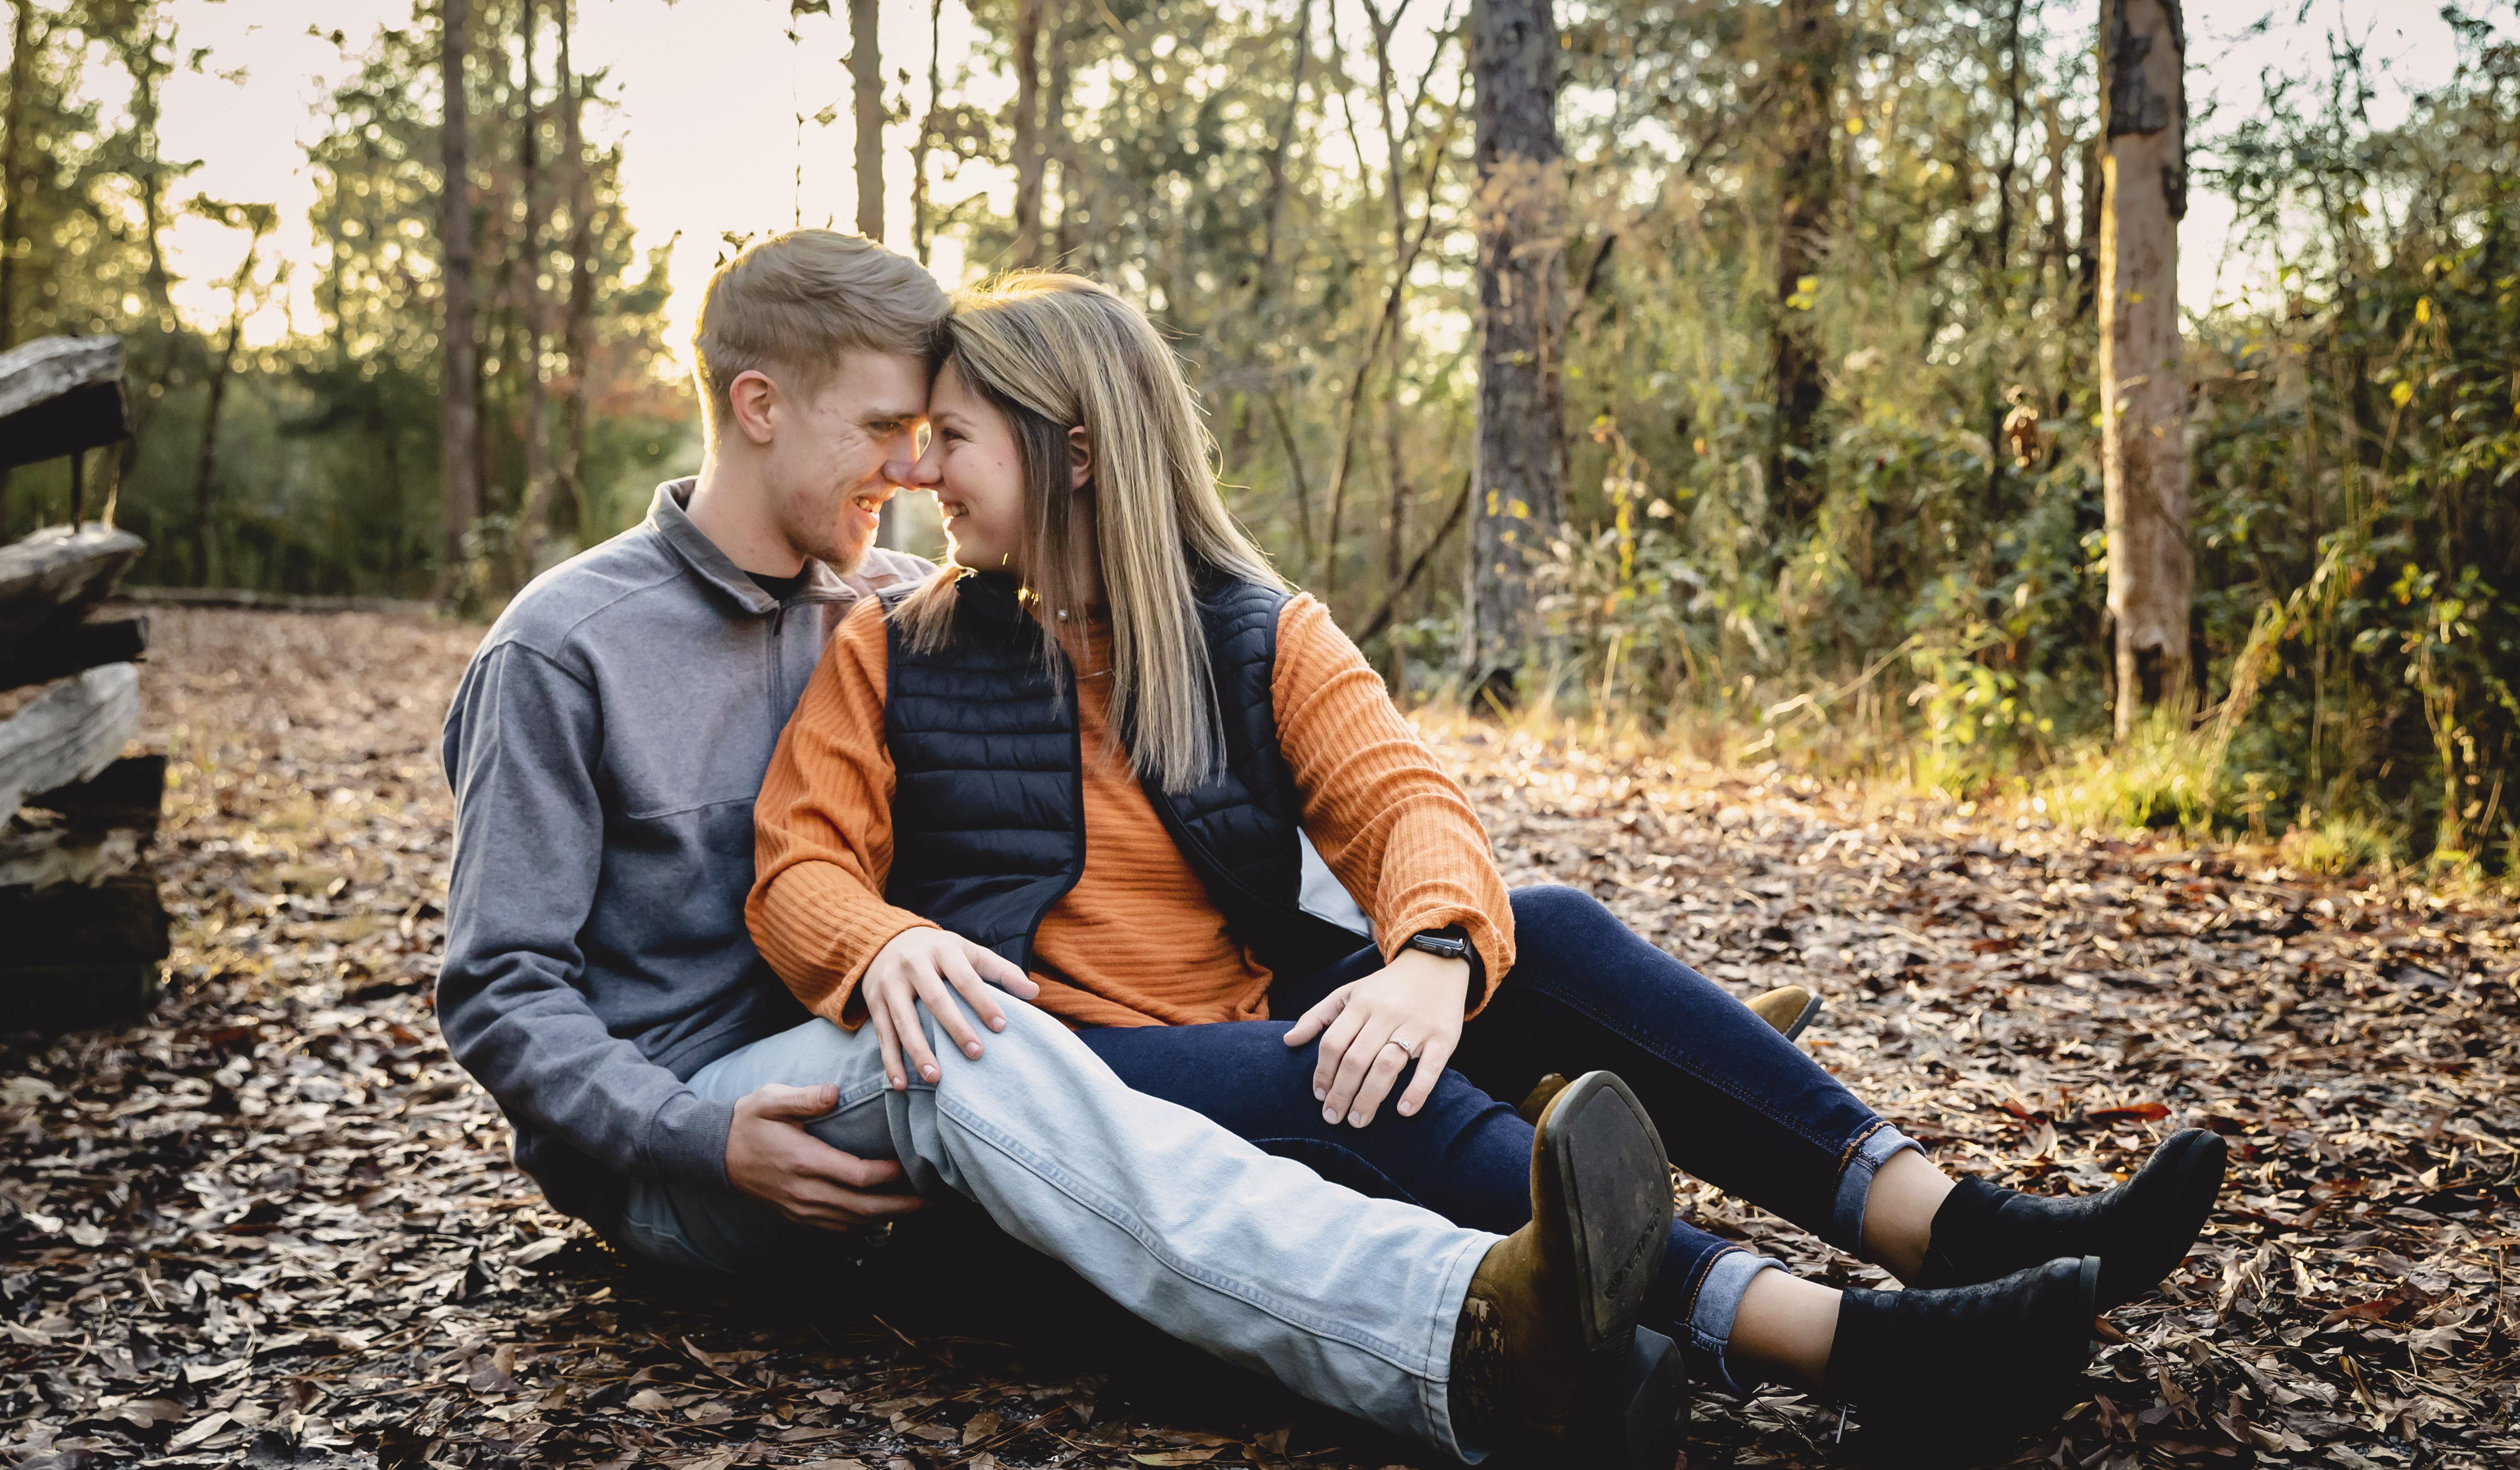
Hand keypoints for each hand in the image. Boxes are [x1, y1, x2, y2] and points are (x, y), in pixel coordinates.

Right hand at [725, 1083, 925, 1229]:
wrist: (716, 1154)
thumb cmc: (749, 1122)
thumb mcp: (770, 1100)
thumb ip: (804, 1098)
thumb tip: (834, 1093)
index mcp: (803, 1162)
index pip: (856, 1176)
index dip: (888, 1176)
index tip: (914, 1167)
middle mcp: (805, 1192)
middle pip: (862, 1208)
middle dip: (902, 1206)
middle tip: (935, 1202)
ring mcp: (801, 1209)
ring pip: (853, 1222)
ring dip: (888, 1217)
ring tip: (920, 1208)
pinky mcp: (798, 1216)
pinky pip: (837, 1227)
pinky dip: (864, 1224)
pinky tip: (884, 1214)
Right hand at [861, 927, 1041, 1090]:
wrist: (885, 939)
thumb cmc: (938, 951)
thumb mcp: (968, 951)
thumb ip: (1000, 971)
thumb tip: (1034, 991)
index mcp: (942, 950)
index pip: (966, 979)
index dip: (983, 1002)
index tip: (1001, 1027)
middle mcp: (914, 964)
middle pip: (935, 1000)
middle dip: (955, 1028)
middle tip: (976, 1054)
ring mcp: (890, 984)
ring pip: (904, 1021)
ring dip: (919, 1052)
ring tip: (936, 1077)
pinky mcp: (874, 1002)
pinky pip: (883, 1035)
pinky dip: (891, 1061)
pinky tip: (902, 1084)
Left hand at [1282, 948, 1469, 1127]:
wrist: (1436, 966)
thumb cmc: (1387, 988)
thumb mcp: (1349, 993)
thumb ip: (1318, 1016)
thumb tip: (1288, 1041)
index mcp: (1361, 1004)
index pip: (1334, 1043)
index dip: (1323, 1073)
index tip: (1319, 1096)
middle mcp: (1386, 1014)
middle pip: (1357, 1059)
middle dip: (1341, 1092)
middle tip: (1333, 1118)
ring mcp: (1416, 1026)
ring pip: (1387, 1065)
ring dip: (1370, 1097)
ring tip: (1358, 1120)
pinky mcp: (1443, 1038)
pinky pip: (1429, 1068)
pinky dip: (1416, 1091)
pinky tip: (1403, 1111)